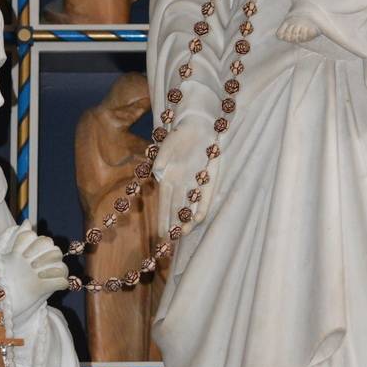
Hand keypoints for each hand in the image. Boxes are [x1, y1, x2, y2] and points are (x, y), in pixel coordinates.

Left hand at [0, 221, 68, 323]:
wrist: (3, 298)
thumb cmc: (7, 275)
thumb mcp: (9, 256)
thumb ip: (20, 238)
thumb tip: (27, 222)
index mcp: (36, 252)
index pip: (44, 240)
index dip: (34, 245)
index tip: (22, 254)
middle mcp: (45, 261)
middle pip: (55, 249)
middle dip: (42, 255)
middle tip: (29, 264)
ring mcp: (50, 274)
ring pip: (62, 264)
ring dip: (49, 266)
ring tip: (36, 273)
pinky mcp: (53, 287)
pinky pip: (64, 280)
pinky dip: (56, 279)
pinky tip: (43, 279)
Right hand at [153, 120, 215, 234]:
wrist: (198, 127)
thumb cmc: (179, 137)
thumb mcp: (168, 146)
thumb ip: (162, 159)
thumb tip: (157, 172)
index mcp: (168, 179)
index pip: (163, 203)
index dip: (162, 218)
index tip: (160, 233)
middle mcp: (181, 185)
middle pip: (176, 209)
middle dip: (173, 224)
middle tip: (171, 240)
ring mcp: (195, 185)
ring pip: (190, 207)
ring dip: (187, 220)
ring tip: (184, 233)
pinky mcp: (208, 181)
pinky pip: (205, 198)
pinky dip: (202, 207)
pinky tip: (199, 217)